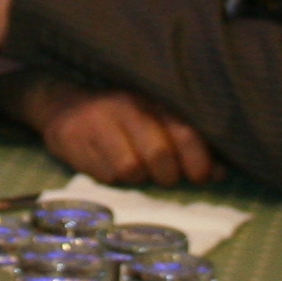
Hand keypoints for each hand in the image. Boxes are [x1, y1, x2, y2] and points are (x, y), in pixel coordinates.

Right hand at [7, 74, 219, 184]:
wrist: (62, 106)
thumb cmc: (120, 120)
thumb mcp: (153, 120)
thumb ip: (185, 144)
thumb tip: (219, 173)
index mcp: (152, 101)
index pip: (183, 131)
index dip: (197, 159)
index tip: (202, 177)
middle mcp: (126, 108)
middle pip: (158, 155)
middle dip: (167, 175)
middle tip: (164, 178)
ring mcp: (98, 124)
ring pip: (130, 169)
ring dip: (136, 179)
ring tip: (134, 171)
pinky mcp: (73, 141)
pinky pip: (104, 176)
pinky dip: (111, 179)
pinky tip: (108, 167)